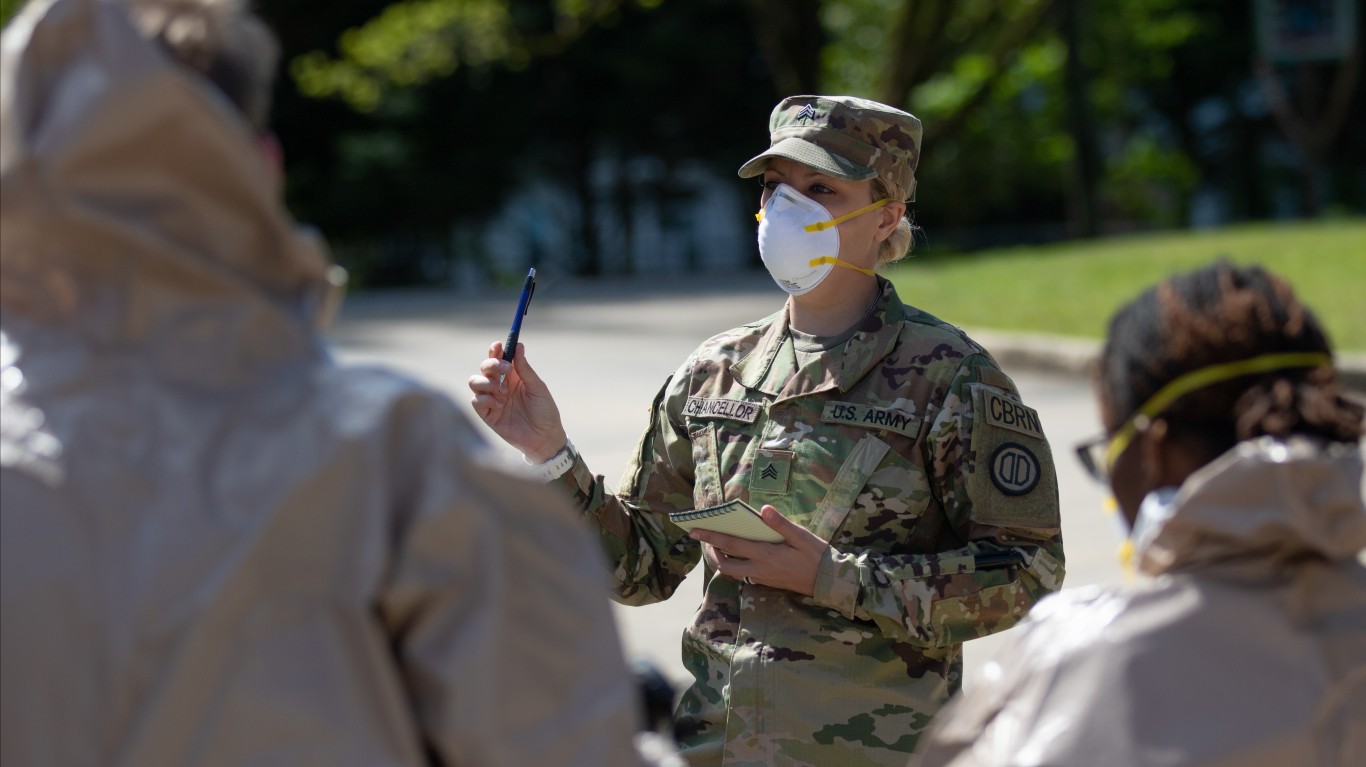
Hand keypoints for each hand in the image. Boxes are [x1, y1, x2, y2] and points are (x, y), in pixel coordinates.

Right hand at [468, 341, 567, 460]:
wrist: (544, 438)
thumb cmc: (545, 411)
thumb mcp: (538, 387)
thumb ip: (525, 369)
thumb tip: (518, 345)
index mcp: (513, 377)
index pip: (499, 358)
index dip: (495, 350)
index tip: (498, 345)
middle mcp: (500, 385)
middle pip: (484, 367)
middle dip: (491, 364)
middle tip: (505, 369)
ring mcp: (492, 399)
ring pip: (474, 381)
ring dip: (486, 382)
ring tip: (503, 391)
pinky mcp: (487, 414)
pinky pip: (476, 400)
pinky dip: (486, 398)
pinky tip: (499, 405)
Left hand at [689, 505, 827, 595]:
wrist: (828, 582)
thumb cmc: (816, 556)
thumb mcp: (802, 536)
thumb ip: (781, 524)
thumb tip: (763, 509)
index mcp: (765, 554)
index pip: (731, 544)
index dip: (711, 537)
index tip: (694, 531)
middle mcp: (759, 568)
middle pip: (724, 563)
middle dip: (710, 551)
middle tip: (703, 539)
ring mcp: (762, 577)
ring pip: (732, 571)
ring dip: (721, 559)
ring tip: (717, 545)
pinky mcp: (766, 582)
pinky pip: (743, 574)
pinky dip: (734, 564)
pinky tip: (737, 553)